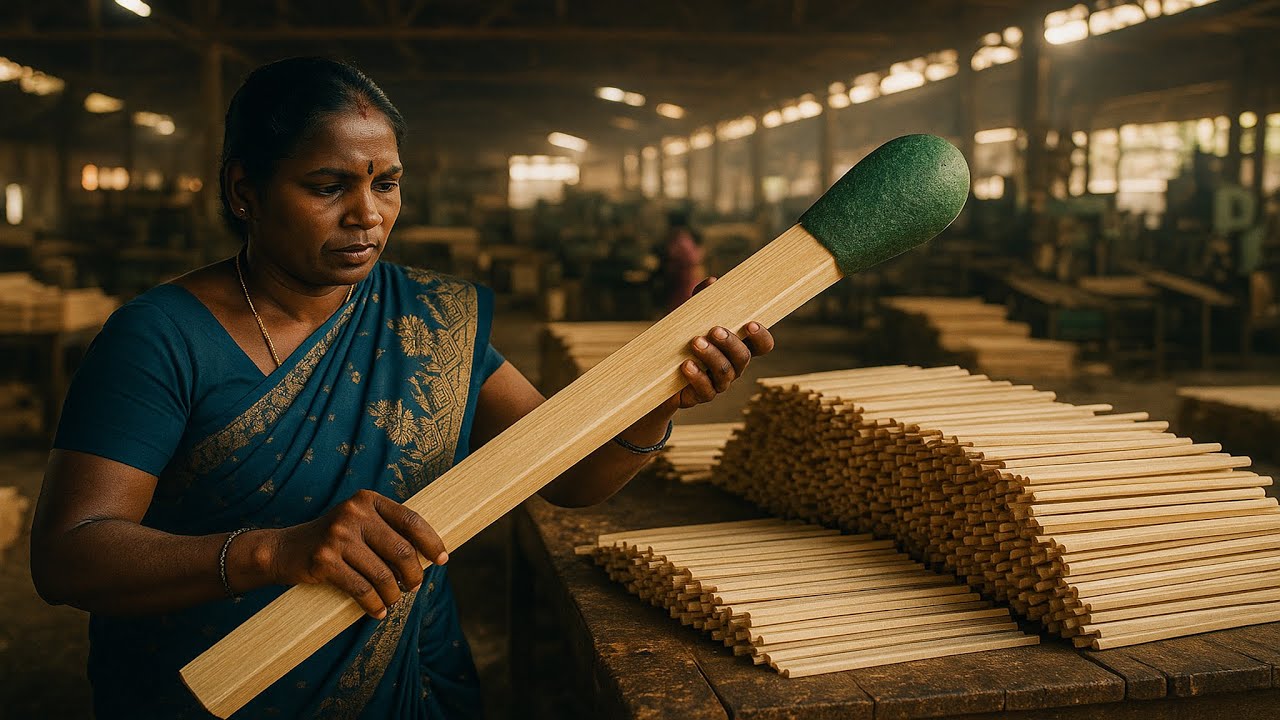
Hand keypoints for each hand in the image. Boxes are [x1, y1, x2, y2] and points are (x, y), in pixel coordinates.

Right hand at [267, 489, 447, 618]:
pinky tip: (378, 611)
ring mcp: (338, 536)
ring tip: (394, 600)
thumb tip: (428, 555)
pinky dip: (374, 604)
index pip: (411, 519)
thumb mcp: (358, 522)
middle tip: (414, 586)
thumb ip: (387, 530)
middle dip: (414, 574)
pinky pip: (362, 589)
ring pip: (383, 574)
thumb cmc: (333, 540)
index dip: (431, 541)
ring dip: (394, 594)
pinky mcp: (325, 560)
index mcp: (367, 500)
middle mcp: (354, 513)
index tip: (443, 559)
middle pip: (401, 550)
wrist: (284, 549)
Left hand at [668, 276, 775, 409]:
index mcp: (738, 346)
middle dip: (731, 343)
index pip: (762, 345)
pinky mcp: (703, 394)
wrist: (661, 373)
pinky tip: (686, 365)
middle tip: (715, 330)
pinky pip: (706, 389)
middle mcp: (734, 366)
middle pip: (743, 357)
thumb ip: (702, 302)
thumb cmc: (684, 341)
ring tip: (695, 342)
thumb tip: (711, 282)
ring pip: (725, 372)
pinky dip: (697, 376)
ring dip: (711, 356)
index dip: (762, 337)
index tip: (751, 323)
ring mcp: (720, 382)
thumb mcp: (692, 319)